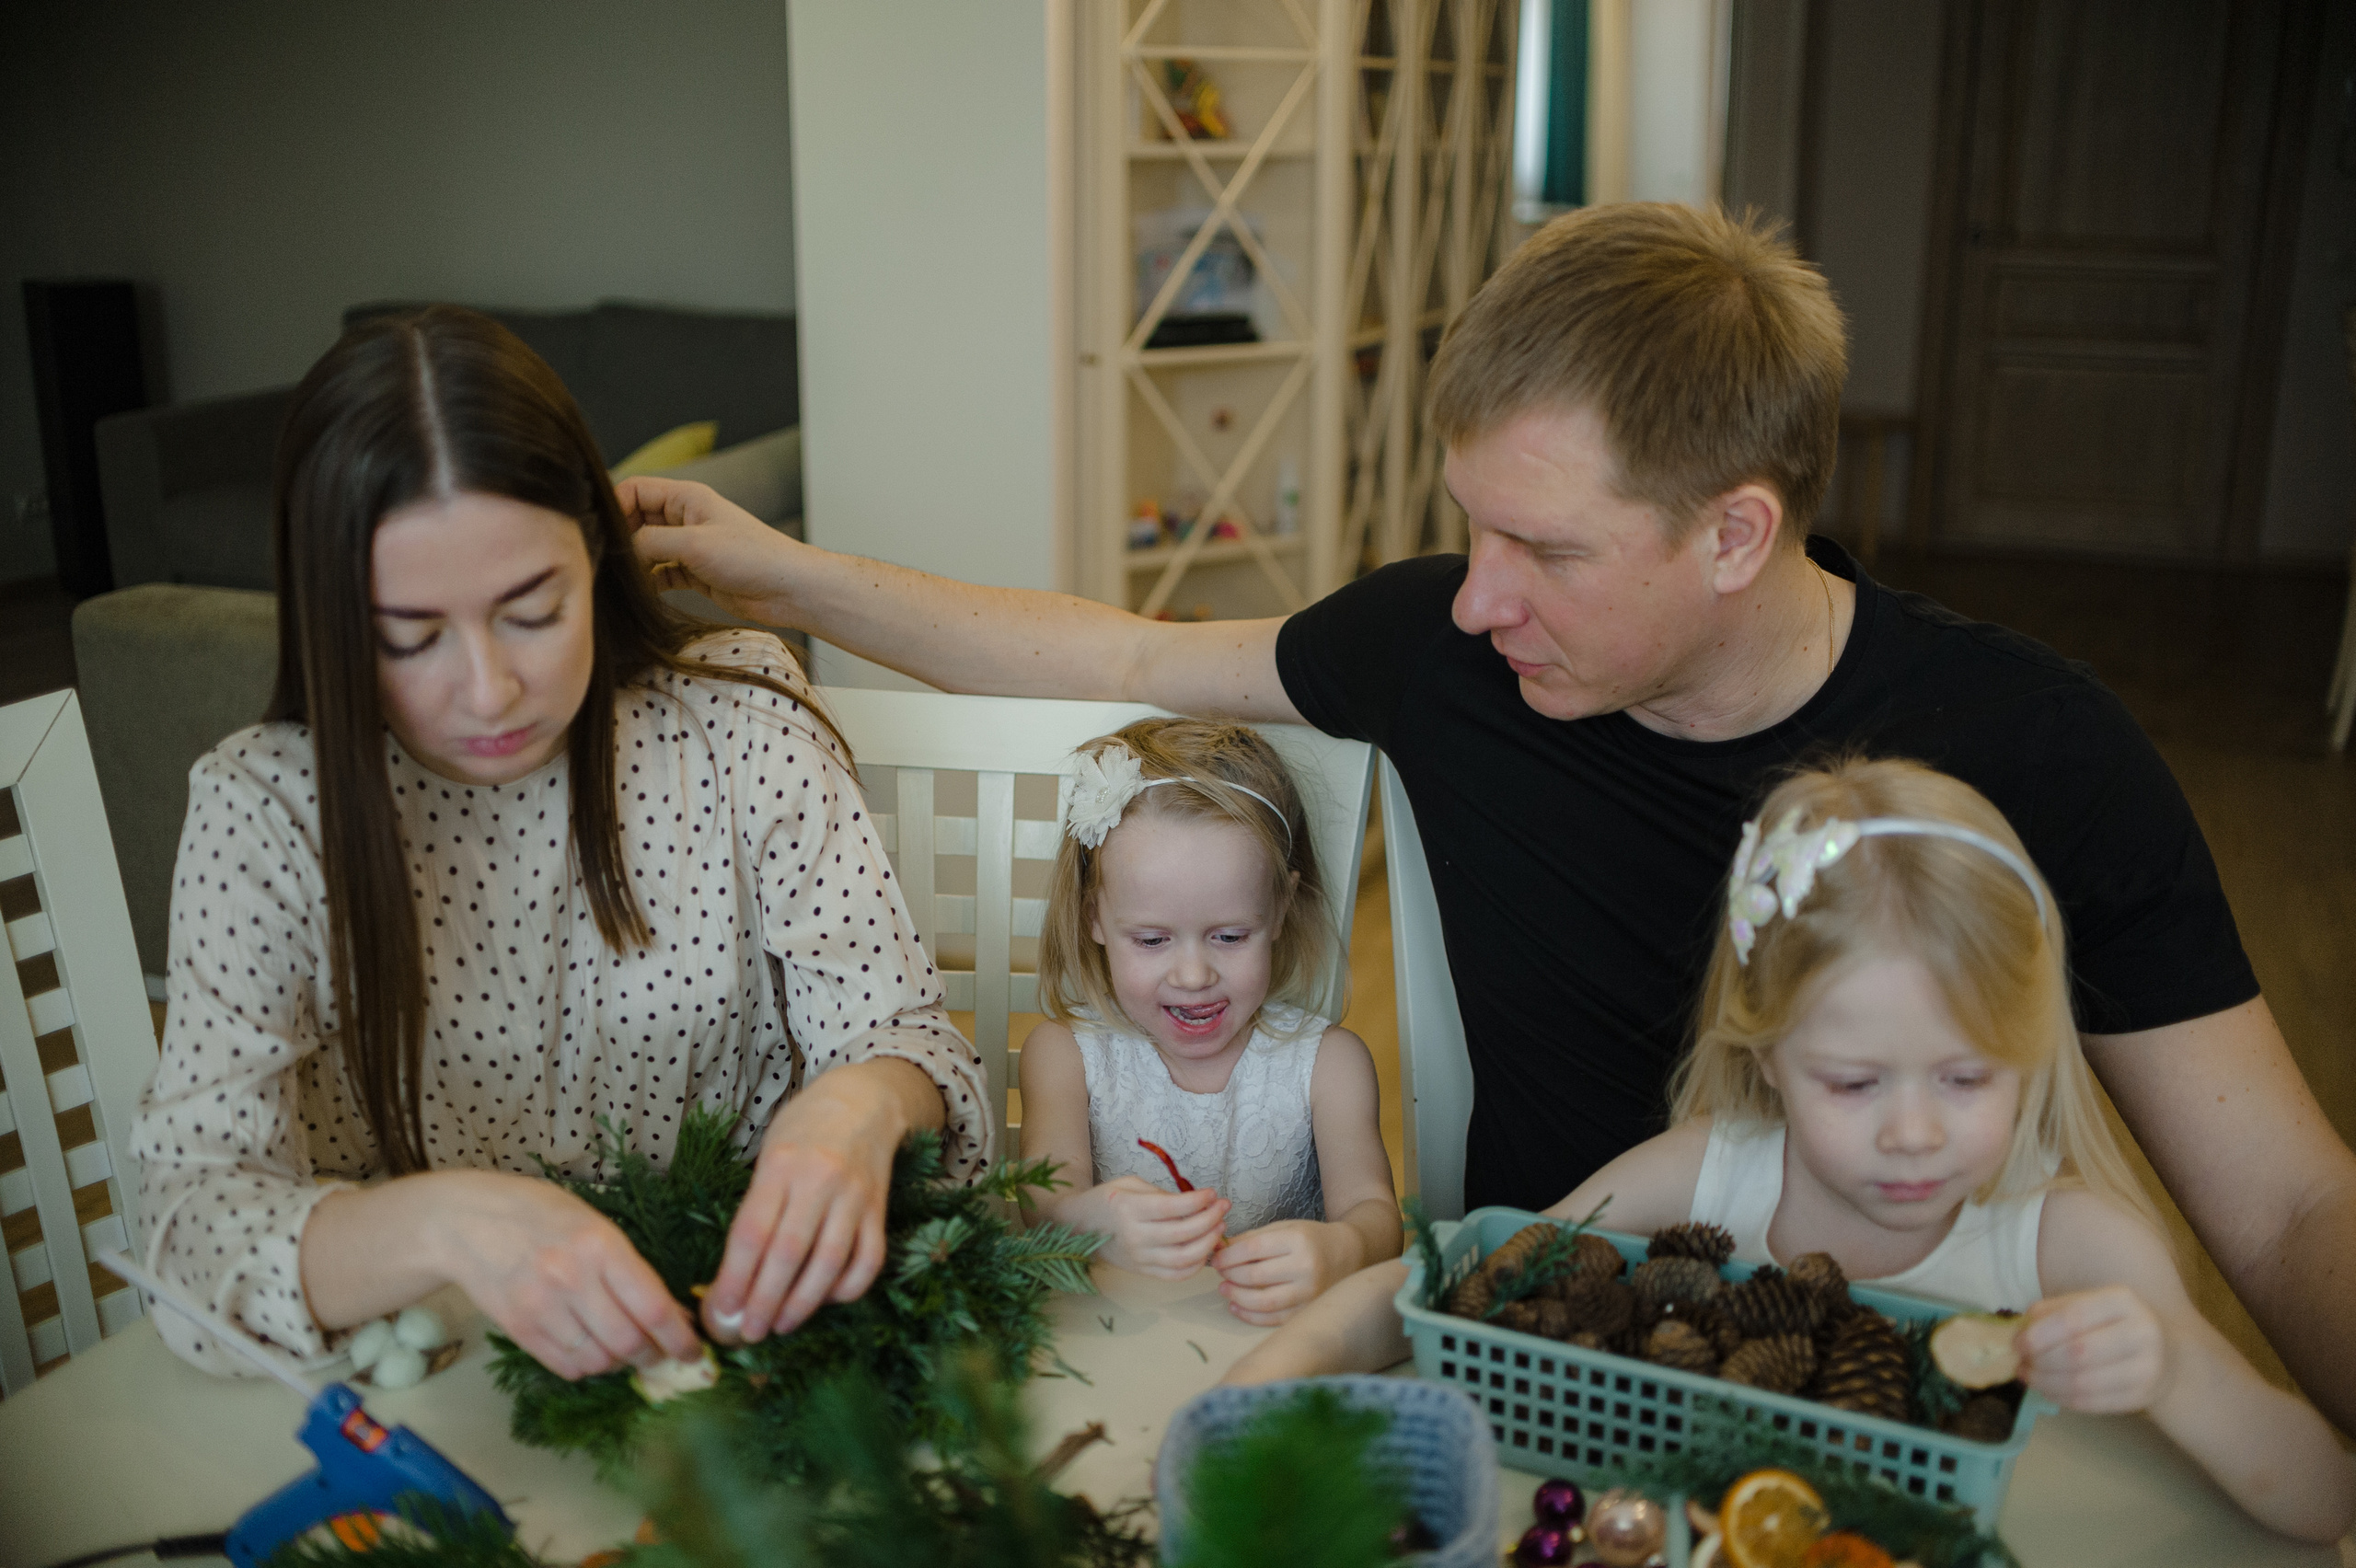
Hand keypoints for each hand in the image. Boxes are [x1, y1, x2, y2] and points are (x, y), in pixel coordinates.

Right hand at [433, 1171, 701, 1380]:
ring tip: (623, 1349)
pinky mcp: (518, 1329)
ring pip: (598, 1361)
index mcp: (601, 1245)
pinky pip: (566, 1367)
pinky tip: (592, 1351)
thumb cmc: (541, 1215)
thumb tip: (671, 1315)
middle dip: (653, 1356)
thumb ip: (631, 1269)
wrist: (467, 1222)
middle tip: (661, 1354)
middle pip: (628, 1342)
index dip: (680, 1338)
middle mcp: (572, 1278)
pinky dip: (587, 1368)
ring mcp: (542, 1307)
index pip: (652, 1307)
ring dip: (620, 1364)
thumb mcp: (595, 1225)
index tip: (695, 1352)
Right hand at [616, 475, 807, 626]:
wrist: (789, 590)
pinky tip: (639, 595)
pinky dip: (648, 583)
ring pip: (647, 549)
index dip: (614, 506)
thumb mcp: (694, 544)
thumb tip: (621, 549)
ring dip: (633, 563)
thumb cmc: (753, 557)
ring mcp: (690, 547)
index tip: (601, 532)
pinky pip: (660, 574)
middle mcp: (685, 519)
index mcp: (687, 497)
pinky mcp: (695, 573)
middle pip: (636, 519)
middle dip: (620, 537)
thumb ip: (652, 542)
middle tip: (605, 560)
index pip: (635, 489)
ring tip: (616, 581)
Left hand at [700, 1068, 912, 1343]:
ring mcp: (855, 1196)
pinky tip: (825, 1301)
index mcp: (781, 1164)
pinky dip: (847, 1289)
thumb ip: (756, 1208)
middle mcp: (820, 1180)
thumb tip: (733, 1276)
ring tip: (779, 1326)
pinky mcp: (880, 1210)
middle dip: (763, 1301)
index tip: (719, 1312)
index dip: (734, 1279)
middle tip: (747, 1333)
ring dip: (802, 1304)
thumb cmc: (804, 1130)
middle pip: (788, 1253)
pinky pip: (869, 1260)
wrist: (864, 1100)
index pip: (752, 1232)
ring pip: (829, 1263)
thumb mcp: (769, 1155)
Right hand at [1095, 1176, 1230, 1278]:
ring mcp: (1140, 1258)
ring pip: (1183, 1258)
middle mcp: (1135, 1236)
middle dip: (1210, 1220)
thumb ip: (1161, 1194)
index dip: (1197, 1201)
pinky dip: (1196, 1265)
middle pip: (1182, 1233)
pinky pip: (1175, 1275)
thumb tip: (1195, 1204)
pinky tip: (1205, 1250)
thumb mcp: (1131, 1185)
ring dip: (1208, 1243)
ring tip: (1220, 1228)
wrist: (1081, 1226)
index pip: (1171, 1208)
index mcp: (1130, 1209)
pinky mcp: (1143, 1271)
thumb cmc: (1108, 1200)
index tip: (1213, 1194)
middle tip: (1223, 1207)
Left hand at [1212, 1219, 1356, 1325]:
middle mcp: (1305, 1267)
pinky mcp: (1308, 1311)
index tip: (1216, 1258)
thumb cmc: (1312, 1239)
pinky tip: (1237, 1307)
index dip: (1229, 1255)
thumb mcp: (1285, 1228)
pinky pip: (1273, 1318)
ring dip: (1237, 1296)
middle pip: (1255, 1275)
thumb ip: (1253, 1238)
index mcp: (1298, 1241)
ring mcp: (1308, 1293)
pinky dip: (1250, 1315)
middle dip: (1230, 1275)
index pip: (1254, 1249)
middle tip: (1219, 1273)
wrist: (1349, 1255)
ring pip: (1262, 1301)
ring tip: (1224, 1289)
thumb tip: (1220, 1248)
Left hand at [2016, 1286, 2168, 1413]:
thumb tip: (2021, 1332)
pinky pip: (2093, 1403)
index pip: (2073, 1318)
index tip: (2016, 1345)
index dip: (2039, 1335)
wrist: (2166, 1354)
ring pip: (2083, 1383)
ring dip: (2047, 1384)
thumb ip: (2052, 1312)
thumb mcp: (2088, 1304)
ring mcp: (2146, 1368)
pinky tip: (2049, 1390)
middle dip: (2040, 1362)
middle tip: (2021, 1364)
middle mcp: (2141, 1333)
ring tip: (2029, 1378)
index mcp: (2122, 1301)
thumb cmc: (2112, 1324)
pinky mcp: (2142, 1397)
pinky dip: (2063, 1399)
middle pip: (2078, 1354)